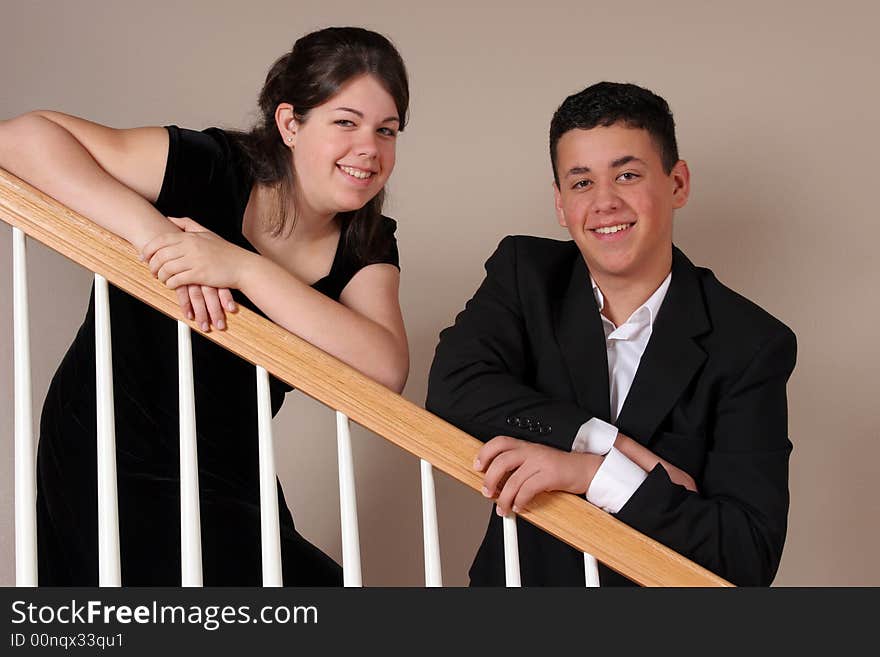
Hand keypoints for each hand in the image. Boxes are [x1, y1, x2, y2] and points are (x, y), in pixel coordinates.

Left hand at [142, 217, 237, 330]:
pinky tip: (172, 285)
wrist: (243, 266)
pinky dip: (170, 284)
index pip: (160, 240)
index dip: (148, 249)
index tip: (143, 257)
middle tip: (152, 271)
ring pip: (166, 269)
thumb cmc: (225, 251)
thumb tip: (170, 218)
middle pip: (160, 256)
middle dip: (152, 265)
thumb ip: (187, 224)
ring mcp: (194, 261)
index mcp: (190, 236)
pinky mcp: (199, 275)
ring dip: (161, 276)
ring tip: (163, 279)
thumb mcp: (206, 233)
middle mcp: (190, 247)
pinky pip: (176, 280)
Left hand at [474, 436, 602, 516]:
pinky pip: (528, 489)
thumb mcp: (536, 461)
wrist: (585, 469)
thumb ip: (519, 466)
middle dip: (490, 479)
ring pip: (513, 480)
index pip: (499, 442)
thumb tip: (497, 482)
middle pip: (501, 461)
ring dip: (504, 497)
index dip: (484, 453)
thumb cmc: (559, 468)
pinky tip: (519, 506)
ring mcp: (541, 462)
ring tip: (502, 508)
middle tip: (487, 492)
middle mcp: (531, 451)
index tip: (478, 466)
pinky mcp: (550, 475)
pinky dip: (520, 500)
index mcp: (526, 446)